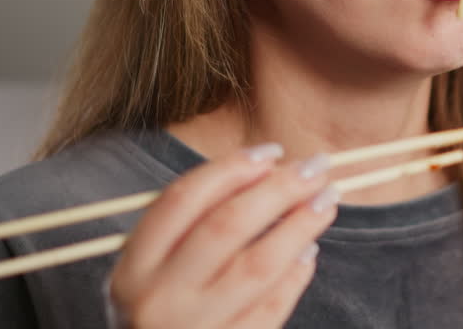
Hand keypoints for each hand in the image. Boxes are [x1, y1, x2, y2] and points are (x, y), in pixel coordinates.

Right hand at [106, 145, 337, 327]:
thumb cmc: (163, 304)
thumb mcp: (155, 265)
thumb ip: (196, 221)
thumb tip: (268, 172)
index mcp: (136, 266)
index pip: (184, 199)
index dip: (231, 168)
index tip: (271, 151)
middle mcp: (160, 297)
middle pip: (226, 227)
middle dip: (278, 190)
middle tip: (316, 168)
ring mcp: (196, 328)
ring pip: (258, 267)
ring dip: (299, 227)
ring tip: (326, 202)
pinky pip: (272, 307)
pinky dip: (295, 275)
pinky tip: (308, 251)